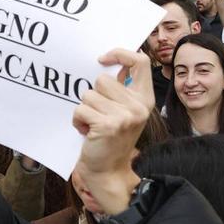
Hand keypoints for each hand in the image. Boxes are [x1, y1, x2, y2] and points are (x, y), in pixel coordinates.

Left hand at [72, 49, 154, 214]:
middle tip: (99, 113)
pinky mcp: (107, 125)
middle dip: (93, 95)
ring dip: (85, 109)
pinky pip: (81, 109)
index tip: (103, 59)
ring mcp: (125, 116)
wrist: (109, 170)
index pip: (139, 62)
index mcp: (145, 99)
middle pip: (103, 80)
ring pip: (88, 95)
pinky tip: (87, 132)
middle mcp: (139, 106)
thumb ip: (122, 89)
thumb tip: (107, 63)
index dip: (120, 54)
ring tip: (93, 124)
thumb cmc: (112, 138)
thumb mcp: (126, 112)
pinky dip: (78, 120)